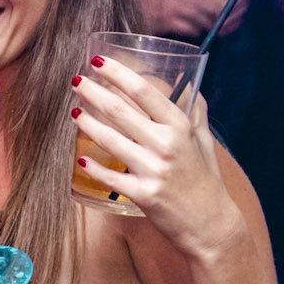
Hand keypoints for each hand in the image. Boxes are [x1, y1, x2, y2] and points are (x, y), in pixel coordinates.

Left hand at [70, 56, 241, 258]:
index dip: (117, 73)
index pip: (144, 91)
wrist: (209, 223)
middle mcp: (166, 144)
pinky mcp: (143, 194)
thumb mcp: (203, 140)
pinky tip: (81, 159)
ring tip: (74, 111)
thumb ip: (194, 109)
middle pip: (120, 110)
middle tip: (75, 80)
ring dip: (87, 123)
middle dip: (93, 92)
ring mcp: (153, 169)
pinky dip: (93, 167)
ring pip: (110, 139)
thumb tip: (187, 79)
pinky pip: (110, 177)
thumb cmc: (204, 179)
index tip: (97, 61)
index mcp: (180, 126)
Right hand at [139, 0, 227, 39]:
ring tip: (211, 25)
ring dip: (206, 21)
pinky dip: (194, 30)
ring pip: (196, 14)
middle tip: (224, 14)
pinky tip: (197, 32)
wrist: (125, 14)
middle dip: (215, 8)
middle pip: (201, 0)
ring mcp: (169, 9)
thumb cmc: (145, 3)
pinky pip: (186, 27)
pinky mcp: (165, 23)